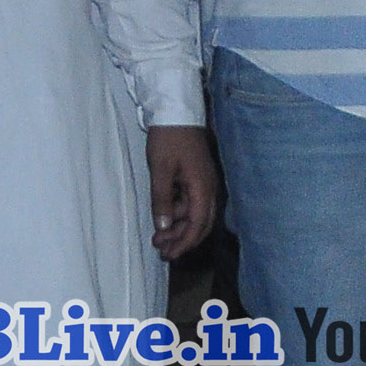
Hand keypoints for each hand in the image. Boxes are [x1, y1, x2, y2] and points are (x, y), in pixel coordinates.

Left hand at [147, 125, 220, 258]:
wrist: (175, 110)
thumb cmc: (169, 138)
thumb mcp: (161, 169)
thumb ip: (162, 200)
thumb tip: (164, 228)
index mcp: (203, 188)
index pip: (198, 225)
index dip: (184, 243)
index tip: (170, 255)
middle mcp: (208, 189)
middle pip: (200, 224)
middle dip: (182, 240)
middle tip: (162, 251)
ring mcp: (203, 183)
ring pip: (194, 214)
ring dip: (178, 227)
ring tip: (157, 237)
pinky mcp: (196, 177)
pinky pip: (190, 203)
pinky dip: (177, 213)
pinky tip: (163, 217)